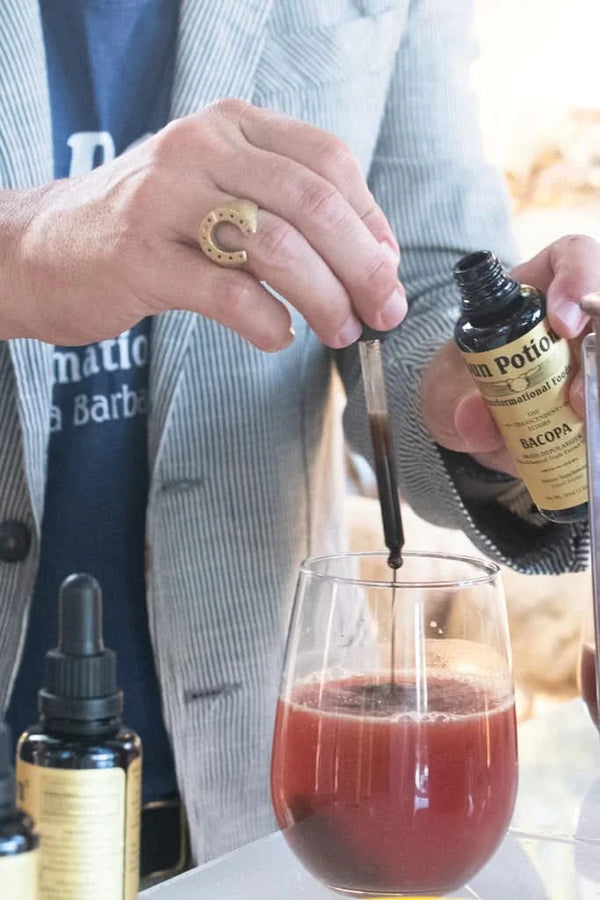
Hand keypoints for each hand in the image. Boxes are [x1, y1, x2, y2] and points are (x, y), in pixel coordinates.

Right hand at [2, 100, 405, 349]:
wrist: (43, 247)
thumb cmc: (145, 227)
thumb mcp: (215, 192)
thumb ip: (283, 210)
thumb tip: (369, 257)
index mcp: (230, 126)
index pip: (327, 160)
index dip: (371, 220)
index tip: (387, 270)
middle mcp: (201, 148)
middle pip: (313, 201)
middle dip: (362, 266)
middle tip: (382, 311)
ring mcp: (166, 199)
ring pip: (277, 245)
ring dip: (324, 299)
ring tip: (339, 332)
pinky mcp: (140, 256)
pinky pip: (226, 292)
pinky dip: (266, 321)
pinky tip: (278, 337)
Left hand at [420, 235, 599, 474]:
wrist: (471, 427)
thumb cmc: (458, 392)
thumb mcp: (443, 398)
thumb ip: (451, 406)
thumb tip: (475, 419)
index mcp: (532, 293)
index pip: (571, 257)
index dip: (578, 278)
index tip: (563, 323)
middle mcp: (575, 316)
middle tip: (577, 397)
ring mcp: (590, 349)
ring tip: (581, 418)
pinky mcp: (594, 381)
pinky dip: (597, 418)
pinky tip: (588, 436)